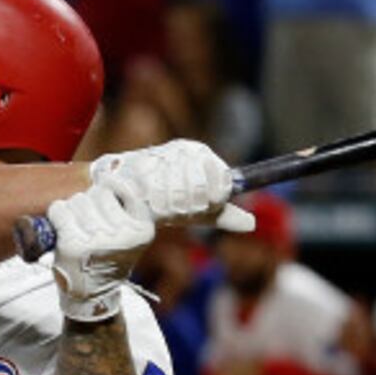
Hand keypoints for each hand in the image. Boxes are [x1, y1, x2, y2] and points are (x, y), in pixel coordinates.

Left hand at [43, 182, 156, 322]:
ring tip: (76, 227)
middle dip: (89, 203)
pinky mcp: (74, 245)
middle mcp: (122, 234)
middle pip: (98, 193)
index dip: (111, 188)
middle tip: (87, 222)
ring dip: (72, 208)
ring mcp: (98, 240)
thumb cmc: (108, 260)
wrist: (93, 297)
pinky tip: (62, 226)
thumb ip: (126, 210)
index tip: (106, 192)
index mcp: (141, 230)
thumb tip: (111, 174)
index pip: (124, 188)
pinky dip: (57, 213)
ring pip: (79, 199)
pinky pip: (60, 210)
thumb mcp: (129, 237)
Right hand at [89, 139, 237, 225]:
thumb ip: (223, 214)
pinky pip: (156, 195)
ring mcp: (164, 155)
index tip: (193, 206)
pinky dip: (150, 205)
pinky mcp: (142, 164)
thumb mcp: (197, 209)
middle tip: (170, 206)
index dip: (208, 203)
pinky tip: (143, 200)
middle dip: (185, 207)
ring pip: (178, 195)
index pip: (221, 186)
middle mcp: (185, 151)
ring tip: (155, 202)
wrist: (123, 189)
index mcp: (202, 155)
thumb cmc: (165, 198)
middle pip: (200, 193)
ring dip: (167, 208)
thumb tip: (251, 224)